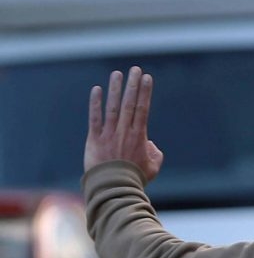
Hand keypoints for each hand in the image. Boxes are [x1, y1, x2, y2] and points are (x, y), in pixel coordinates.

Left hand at [86, 67, 164, 181]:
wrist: (114, 187)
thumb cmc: (135, 179)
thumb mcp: (153, 167)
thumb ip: (155, 153)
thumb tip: (150, 144)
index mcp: (139, 136)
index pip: (143, 108)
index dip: (145, 92)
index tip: (147, 78)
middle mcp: (124, 131)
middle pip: (130, 103)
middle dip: (133, 85)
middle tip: (135, 69)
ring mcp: (109, 134)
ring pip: (113, 107)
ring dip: (115, 89)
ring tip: (117, 74)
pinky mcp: (94, 139)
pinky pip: (95, 118)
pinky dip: (95, 104)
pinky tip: (97, 90)